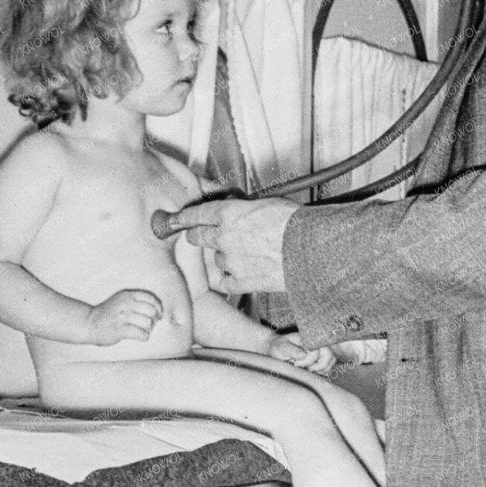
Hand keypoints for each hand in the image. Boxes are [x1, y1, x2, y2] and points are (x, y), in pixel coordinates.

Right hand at [86, 288, 162, 344]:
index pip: (150, 298)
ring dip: (148, 329)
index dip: (158, 307)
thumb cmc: (107, 313)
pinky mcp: (119, 330)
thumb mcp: (121, 300)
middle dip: (154, 319)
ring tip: (143, 330)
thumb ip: (136, 301)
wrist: (88, 323)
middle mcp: (125, 304)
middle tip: (150, 324)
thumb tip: (158, 309)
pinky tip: (140, 336)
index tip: (158, 314)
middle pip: (151, 311)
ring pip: (147, 322)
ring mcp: (122, 317)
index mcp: (127, 296)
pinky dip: (144, 336)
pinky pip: (140, 333)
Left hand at [169, 197, 294, 295]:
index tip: (173, 220)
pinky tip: (241, 274)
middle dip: (198, 236)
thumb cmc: (297, 224)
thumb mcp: (268, 204)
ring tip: (246, 256)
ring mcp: (230, 261)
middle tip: (205, 237)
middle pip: (197, 237)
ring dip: (224, 258)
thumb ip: (244, 210)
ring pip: (216, 260)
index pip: (196, 214)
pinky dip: (229, 279)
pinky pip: (224, 282)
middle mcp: (224, 236)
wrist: (312, 250)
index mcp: (229, 213)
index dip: (183, 217)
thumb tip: (237, 212)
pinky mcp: (240, 282)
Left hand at [269, 332, 335, 373]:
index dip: (308, 360)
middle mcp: (317, 344)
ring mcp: (320, 352)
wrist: (276, 350)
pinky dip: (322, 372)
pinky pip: (328, 367)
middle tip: (307, 370)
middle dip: (319, 366)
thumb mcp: (281, 347)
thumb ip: (291, 350)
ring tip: (308, 371)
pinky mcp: (321, 359)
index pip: (316, 351)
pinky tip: (311, 373)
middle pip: (328, 355)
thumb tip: (303, 355)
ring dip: (321, 369)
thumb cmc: (278, 347)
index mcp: (308, 339)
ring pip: (331, 361)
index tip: (296, 364)